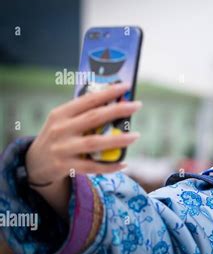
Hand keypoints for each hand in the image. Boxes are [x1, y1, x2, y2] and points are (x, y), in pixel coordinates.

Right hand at [25, 83, 141, 217]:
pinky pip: (92, 167)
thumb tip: (115, 105)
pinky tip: (123, 163)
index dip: (108, 92)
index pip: (88, 100)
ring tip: (136, 135)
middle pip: (94, 118)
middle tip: (137, 105)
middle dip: (118, 110)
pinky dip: (109, 166)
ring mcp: (63, 148)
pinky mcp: (65, 166)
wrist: (35, 162)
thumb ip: (83, 114)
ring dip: (118, 139)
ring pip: (95, 143)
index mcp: (61, 113)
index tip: (126, 86)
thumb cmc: (58, 136)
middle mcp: (61, 129)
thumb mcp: (62, 121)